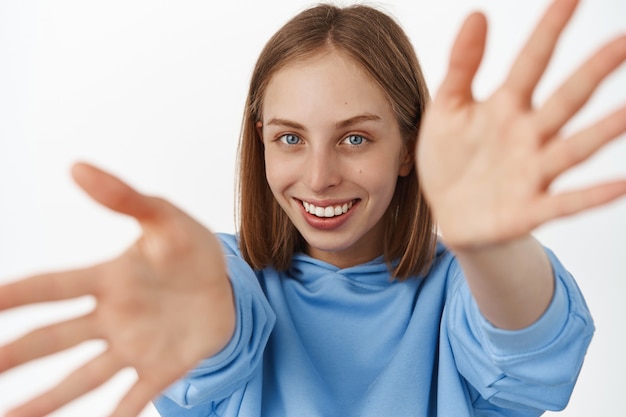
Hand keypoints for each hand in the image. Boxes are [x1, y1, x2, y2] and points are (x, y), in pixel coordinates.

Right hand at [0, 163, 234, 416]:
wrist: (229, 286)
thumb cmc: (192, 251)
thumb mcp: (165, 218)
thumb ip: (126, 198)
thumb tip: (76, 167)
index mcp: (109, 279)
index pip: (51, 287)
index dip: (14, 295)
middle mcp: (112, 318)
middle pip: (53, 339)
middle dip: (13, 354)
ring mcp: (134, 347)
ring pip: (81, 379)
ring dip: (46, 401)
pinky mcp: (161, 369)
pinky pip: (132, 401)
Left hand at [417, 0, 625, 248]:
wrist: (446, 211)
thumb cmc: (449, 157)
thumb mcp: (447, 108)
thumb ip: (462, 66)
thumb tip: (476, 14)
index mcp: (506, 106)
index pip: (532, 62)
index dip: (550, 30)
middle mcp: (528, 135)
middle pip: (565, 99)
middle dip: (593, 71)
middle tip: (623, 41)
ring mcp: (532, 171)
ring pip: (573, 148)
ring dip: (602, 131)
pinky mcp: (530, 208)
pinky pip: (565, 202)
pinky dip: (591, 196)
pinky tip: (621, 186)